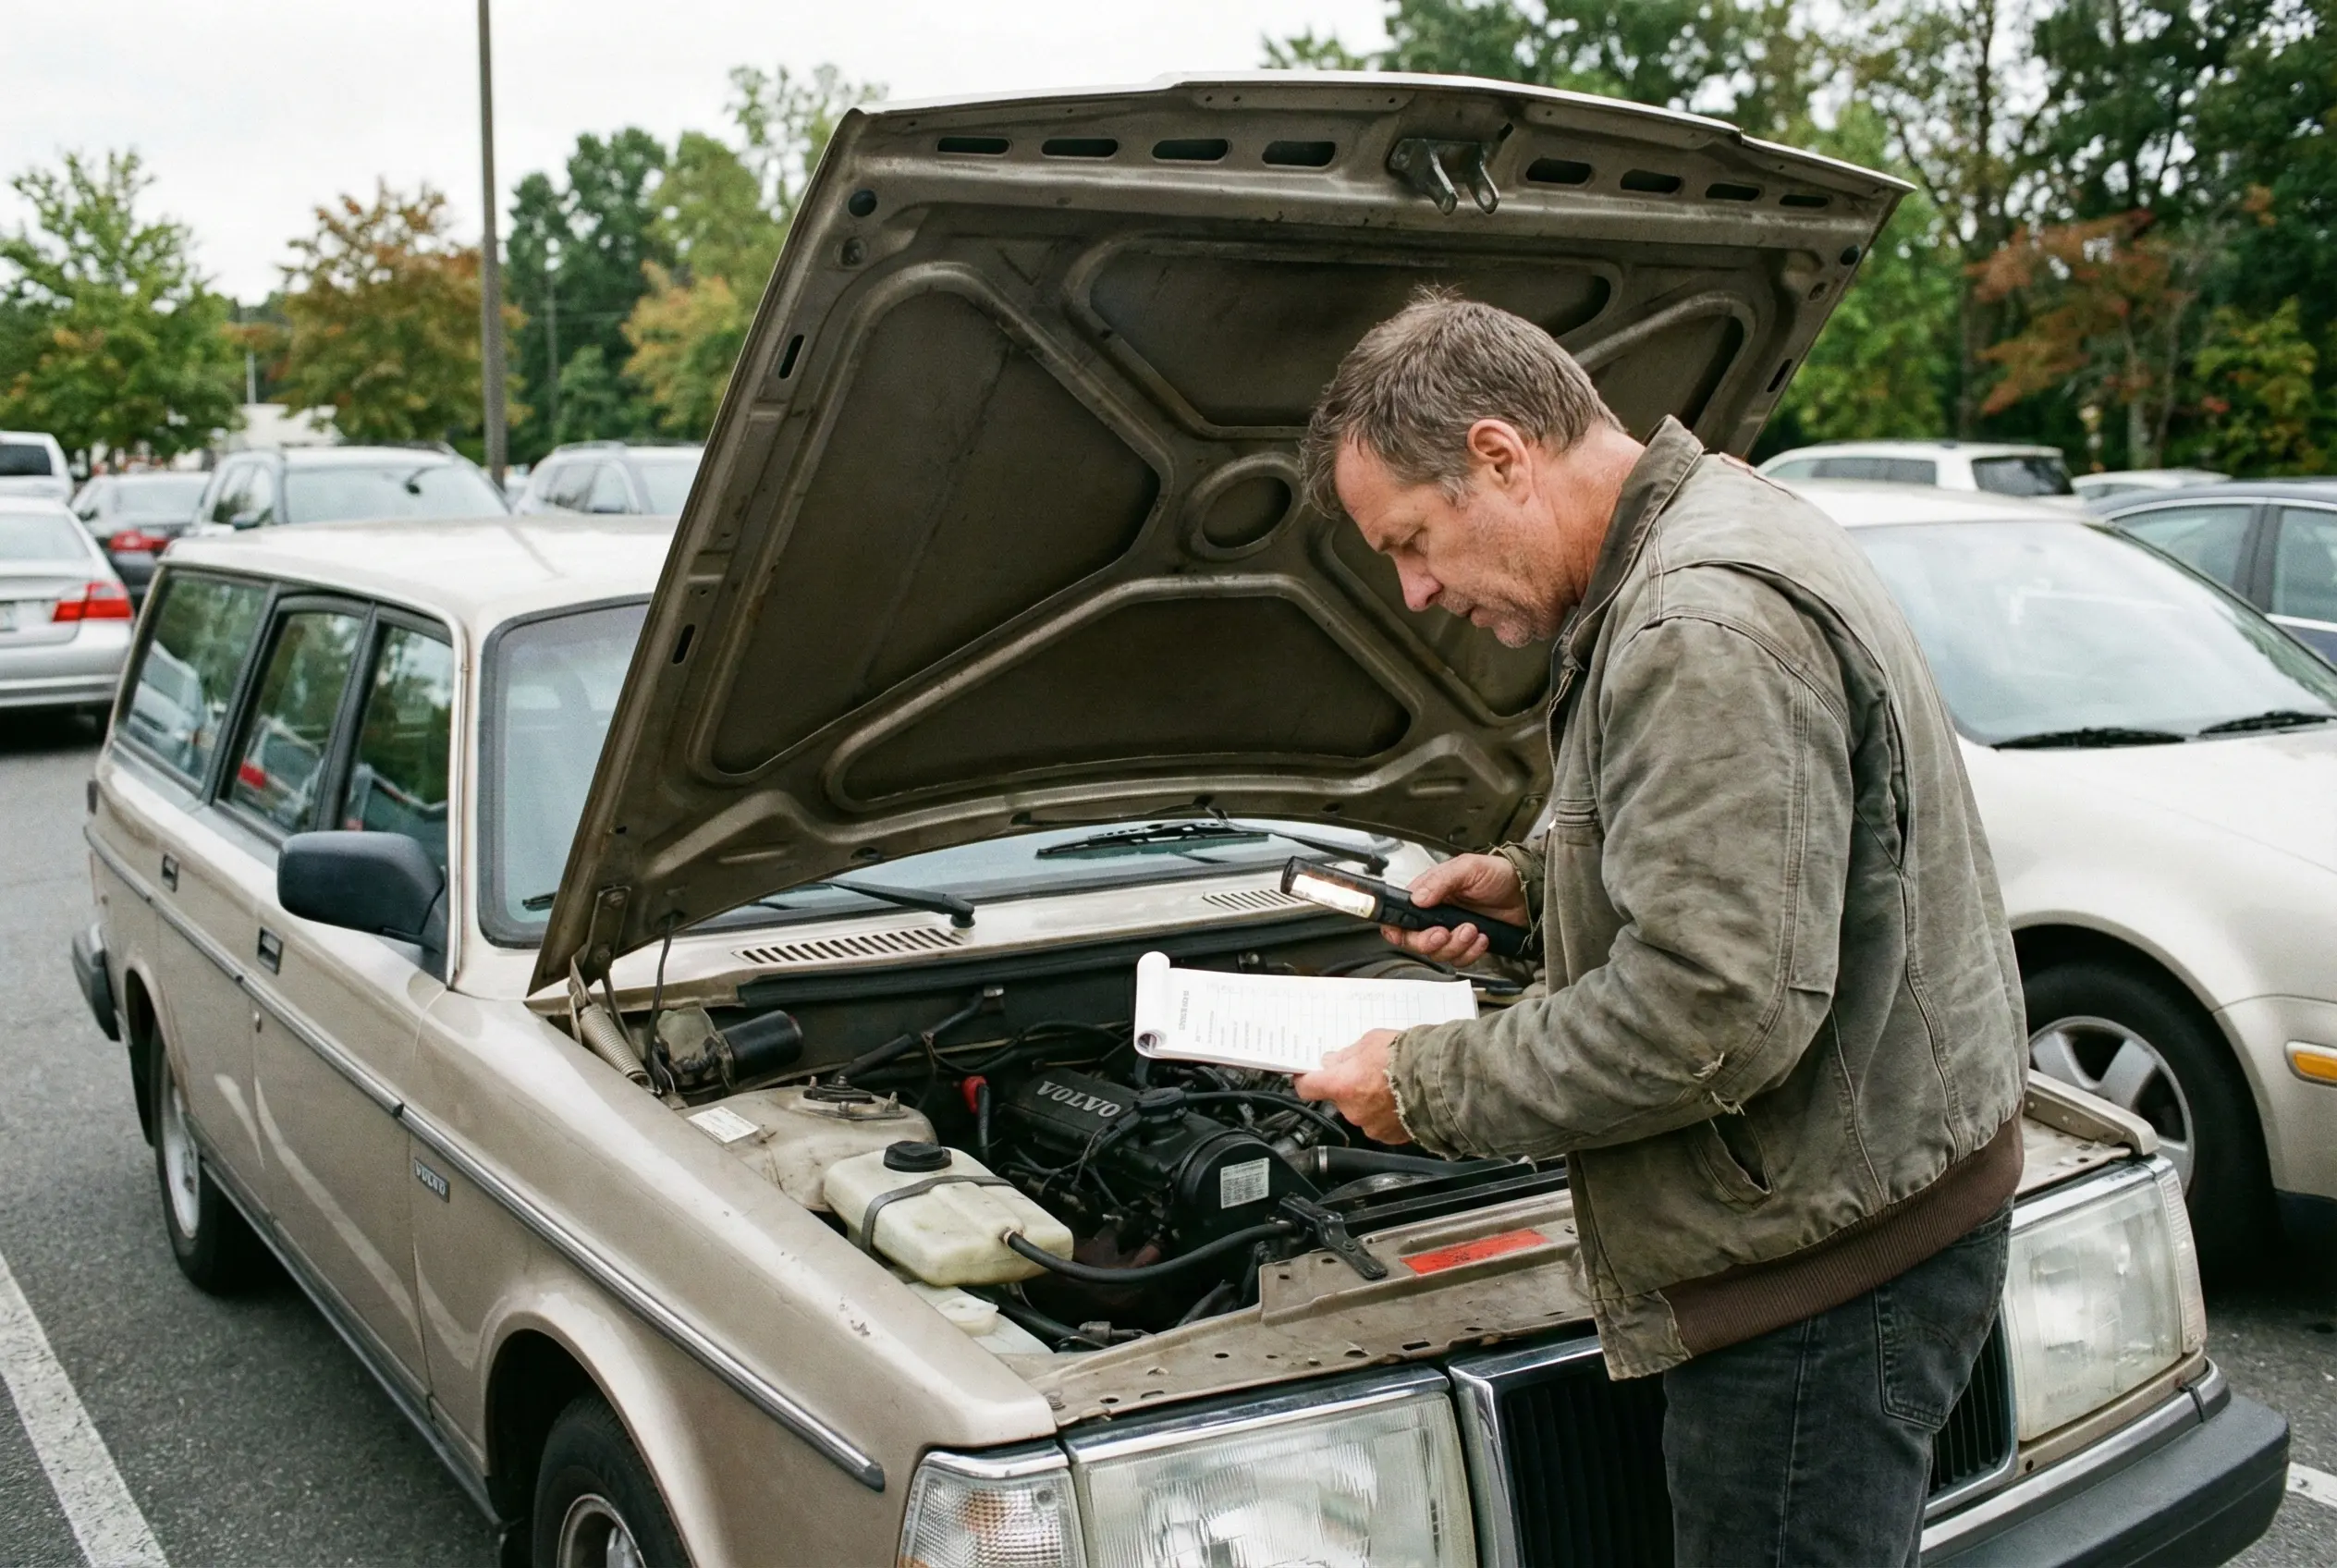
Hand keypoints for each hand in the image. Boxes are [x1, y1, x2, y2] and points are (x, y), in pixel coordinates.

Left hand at [1294, 1028, 1409, 1143]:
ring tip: (1391, 1085)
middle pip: (1339, 1099)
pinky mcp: (1391, 1137)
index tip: (1307, 1076)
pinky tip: (1401, 1099)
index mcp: (1341, 1085)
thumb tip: (1333, 1062)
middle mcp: (1352, 1110)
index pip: (1307, 1088)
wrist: (1441, 1079)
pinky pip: (1381, 1124)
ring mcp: (1371, 1126)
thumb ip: (1347, 1056)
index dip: (1305, 1080)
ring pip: (1362, 1112)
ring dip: (1370, 1101)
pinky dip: (1387, 1114)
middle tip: (1369, 1072)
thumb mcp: (1370, 1042)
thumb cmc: (1408, 1057)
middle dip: (1350, 1087)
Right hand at [1384, 853, 1526, 966]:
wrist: (1527, 892)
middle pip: (1415, 940)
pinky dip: (1471, 952)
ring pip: (1438, 953)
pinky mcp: (1468, 944)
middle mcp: (1436, 914)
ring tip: (1472, 929)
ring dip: (1456, 946)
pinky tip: (1482, 937)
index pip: (1400, 914)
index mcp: (1429, 893)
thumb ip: (1440, 881)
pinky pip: (1460, 959)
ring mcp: (1452, 930)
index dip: (1397, 927)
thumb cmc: (1498, 873)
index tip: (1405, 933)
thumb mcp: (1468, 868)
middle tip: (1445, 933)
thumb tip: (1417, 898)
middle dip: (1429, 941)